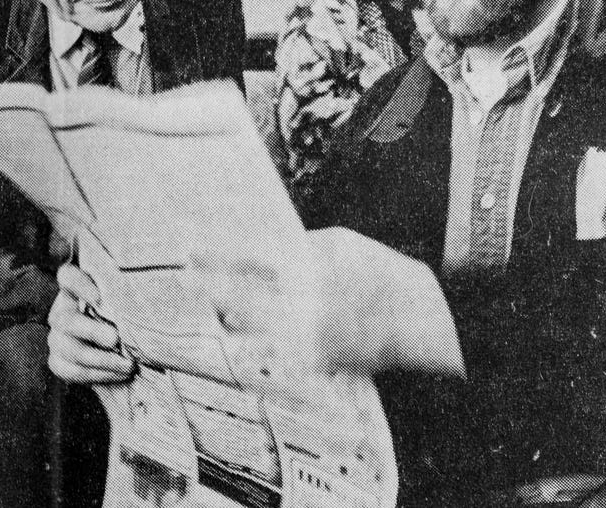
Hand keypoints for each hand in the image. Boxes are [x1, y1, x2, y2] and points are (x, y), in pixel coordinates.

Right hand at [47, 264, 137, 383]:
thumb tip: (155, 286)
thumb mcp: (135, 305)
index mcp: (79, 290)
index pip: (67, 276)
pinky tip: (119, 374)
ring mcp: (57, 338)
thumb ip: (132, 295)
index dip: (77, 284)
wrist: (131, 358)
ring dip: (101, 359)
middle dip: (91, 331)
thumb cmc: (136, 322)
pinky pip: (70, 370)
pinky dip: (97, 374)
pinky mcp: (58, 362)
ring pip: (68, 349)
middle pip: (65, 320)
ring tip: (128, 364)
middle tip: (115, 339)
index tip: (99, 298)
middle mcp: (63, 311)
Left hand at [192, 227, 463, 378]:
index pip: (246, 258)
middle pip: (236, 296)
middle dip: (207, 287)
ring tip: (225, 306)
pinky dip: (270, 337)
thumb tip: (258, 253)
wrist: (420, 319)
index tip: (186, 253)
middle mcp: (300, 302)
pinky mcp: (311, 361)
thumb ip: (297, 247)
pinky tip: (273, 329)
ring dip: (235, 314)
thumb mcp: (338, 243)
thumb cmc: (378, 272)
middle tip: (185, 279)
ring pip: (248, 327)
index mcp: (308, 265)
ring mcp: (304, 335)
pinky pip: (276, 346)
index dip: (213, 256)